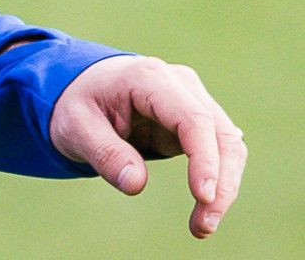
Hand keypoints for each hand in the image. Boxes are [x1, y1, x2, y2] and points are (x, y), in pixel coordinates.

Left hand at [49, 55, 245, 238]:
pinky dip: (219, 179)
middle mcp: (180, 84)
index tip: (202, 196)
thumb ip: (104, 153)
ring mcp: (193, 99)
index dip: (204, 159)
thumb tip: (136, 185)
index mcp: (149, 79)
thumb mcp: (76, 127)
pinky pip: (219, 150)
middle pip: (220, 133)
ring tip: (202, 226)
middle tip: (203, 227)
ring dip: (225, 186)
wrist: (84, 86)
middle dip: (221, 183)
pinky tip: (206, 206)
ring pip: (228, 143)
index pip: (192, 118)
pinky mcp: (196, 120)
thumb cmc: (79, 103)